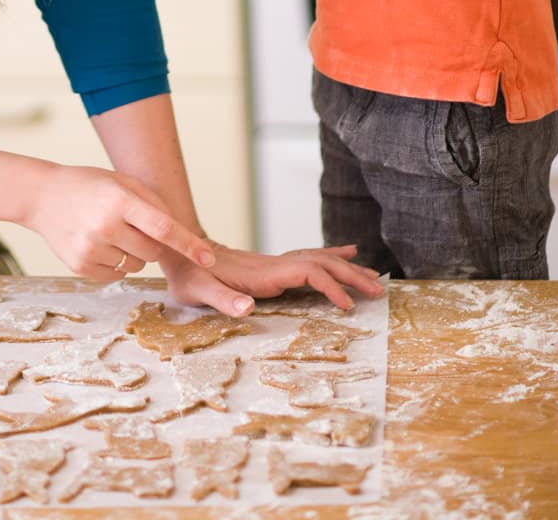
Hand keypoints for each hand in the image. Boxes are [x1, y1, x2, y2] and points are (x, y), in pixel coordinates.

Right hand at [22, 163, 216, 281]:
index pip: (164, 227)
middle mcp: (105, 226)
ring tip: (111, 232)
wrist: (43, 196)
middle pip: (153, 252)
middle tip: (134, 227)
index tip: (208, 257)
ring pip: (135, 266)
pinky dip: (115, 263)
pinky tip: (98, 243)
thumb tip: (179, 235)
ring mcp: (91, 249)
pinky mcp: (80, 267)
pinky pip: (116, 274)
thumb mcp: (121, 181)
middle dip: (153, 244)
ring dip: (133, 254)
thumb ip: (152, 204)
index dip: (188, 244)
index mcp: (119, 200)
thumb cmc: (89, 185)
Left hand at [159, 242, 384, 317]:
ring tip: (374, 277)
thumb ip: (222, 298)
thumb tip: (249, 308)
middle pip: (320, 263)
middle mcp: (274, 264)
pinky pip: (309, 260)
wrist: (179, 249)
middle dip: (350, 276)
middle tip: (379, 290)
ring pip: (319, 260)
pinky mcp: (273, 268)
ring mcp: (275, 264)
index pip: (307, 272)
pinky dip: (332, 258)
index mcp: (263, 272)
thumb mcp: (199, 290)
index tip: (349, 305)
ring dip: (346, 269)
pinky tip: (346, 255)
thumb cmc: (188, 274)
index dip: (330, 286)